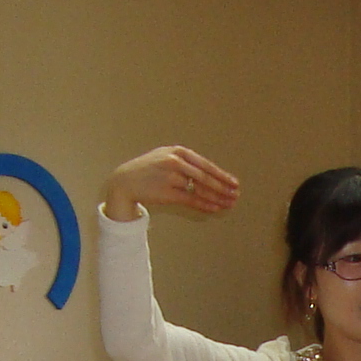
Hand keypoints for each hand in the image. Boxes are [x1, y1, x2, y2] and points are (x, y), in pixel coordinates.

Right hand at [103, 146, 238, 221]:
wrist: (125, 180)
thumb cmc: (148, 169)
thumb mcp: (166, 157)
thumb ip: (187, 163)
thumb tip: (210, 175)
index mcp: (178, 151)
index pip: (206, 165)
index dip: (222, 175)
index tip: (234, 183)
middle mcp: (176, 162)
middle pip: (206, 177)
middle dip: (223, 188)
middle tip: (236, 195)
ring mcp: (171, 177)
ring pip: (200, 189)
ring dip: (217, 198)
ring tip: (229, 204)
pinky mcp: (167, 192)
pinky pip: (191, 200)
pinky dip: (205, 204)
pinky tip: (215, 208)